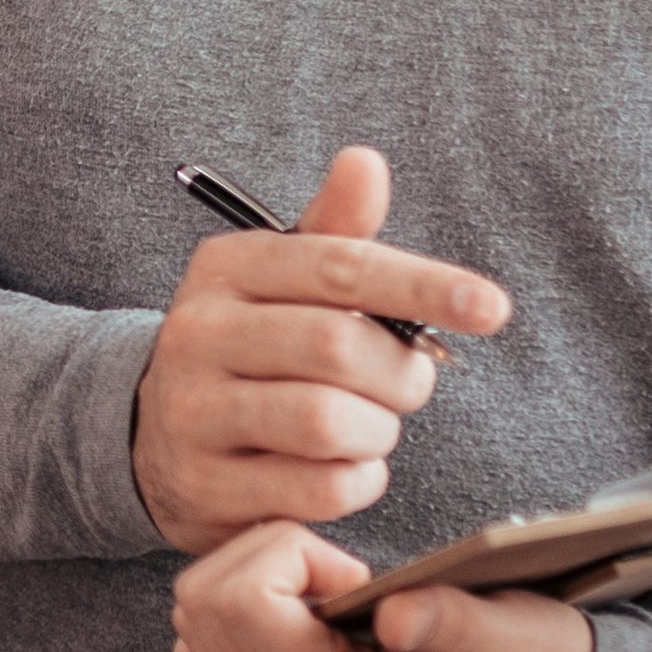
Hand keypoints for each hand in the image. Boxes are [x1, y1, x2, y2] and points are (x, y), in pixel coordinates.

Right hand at [133, 147, 511, 554]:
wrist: (159, 440)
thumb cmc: (253, 349)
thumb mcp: (284, 281)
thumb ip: (337, 231)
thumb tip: (366, 162)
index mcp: (228, 267)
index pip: (340, 266)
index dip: (424, 285)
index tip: (492, 308)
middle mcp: (198, 334)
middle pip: (339, 348)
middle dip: (400, 374)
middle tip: (410, 384)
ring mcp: (193, 413)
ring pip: (327, 422)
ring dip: (379, 431)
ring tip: (373, 427)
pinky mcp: (207, 486)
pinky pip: (319, 490)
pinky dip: (358, 481)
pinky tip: (348, 467)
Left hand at [170, 521, 593, 651]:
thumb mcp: (520, 646)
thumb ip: (454, 624)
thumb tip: (388, 611)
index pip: (241, 603)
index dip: (289, 554)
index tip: (354, 566)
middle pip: (202, 605)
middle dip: (262, 556)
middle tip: (339, 566)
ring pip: (197, 622)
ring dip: (252, 577)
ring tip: (328, 583)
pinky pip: (213, 646)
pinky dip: (248, 604)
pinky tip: (313, 604)